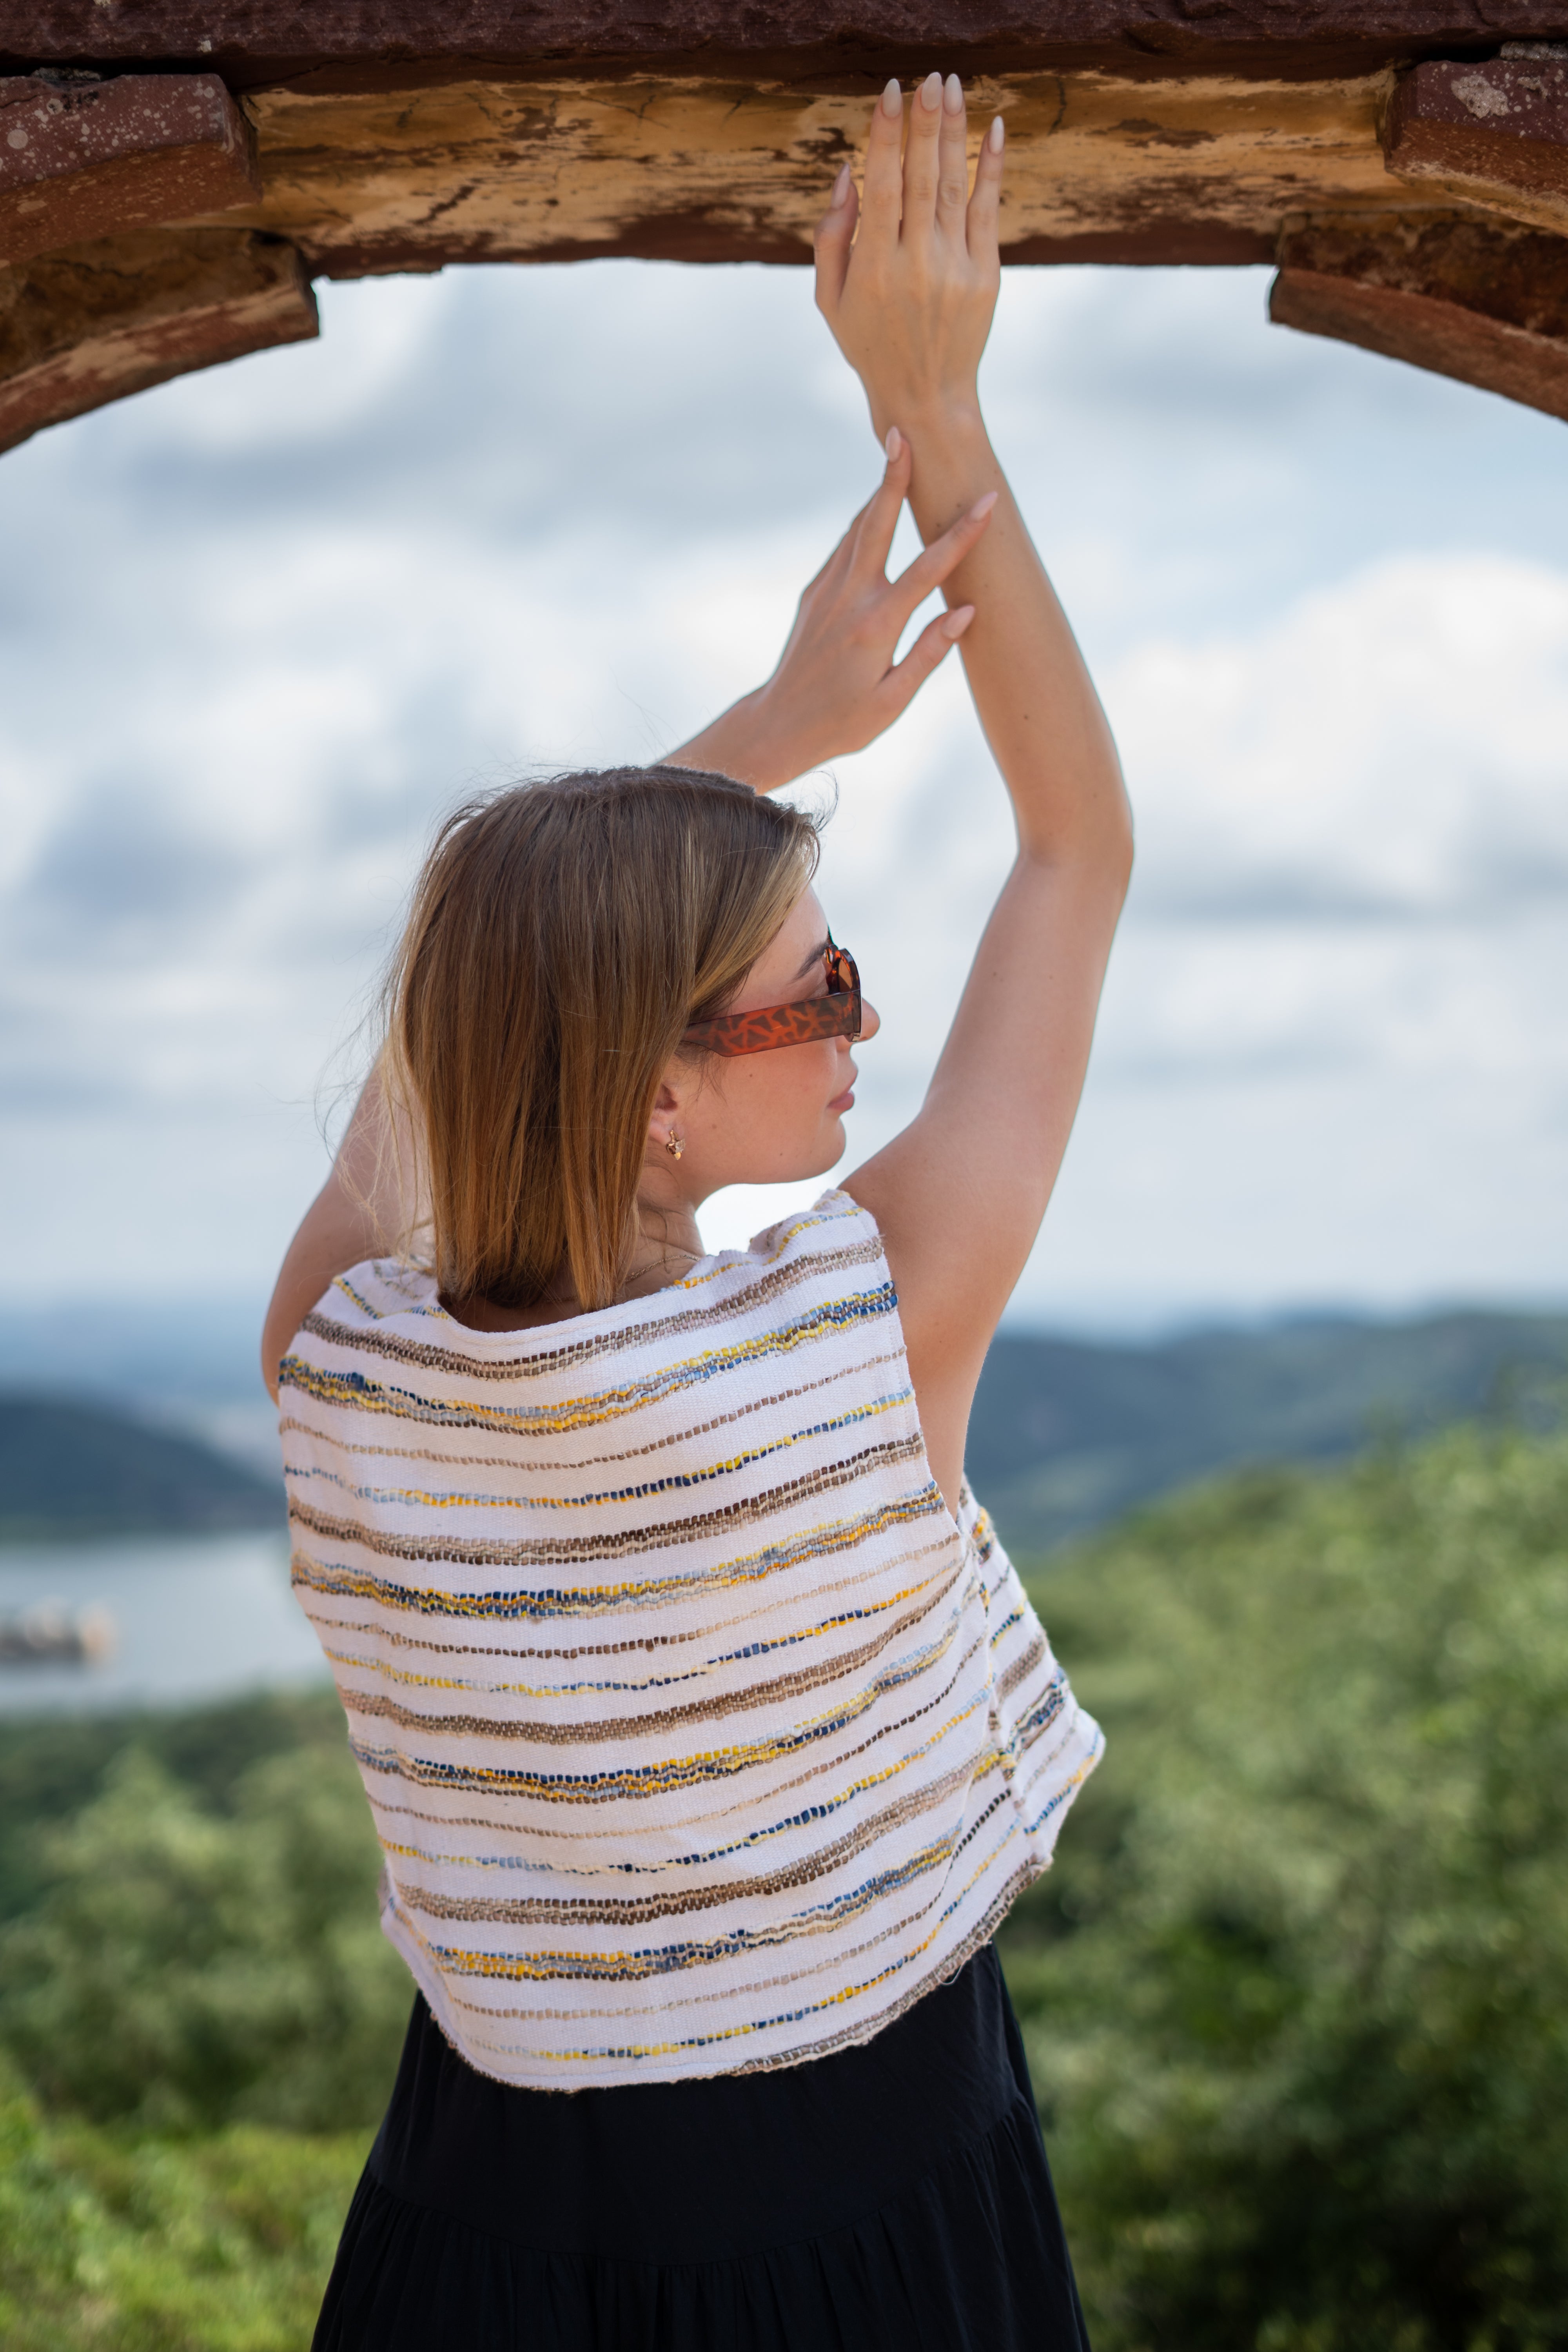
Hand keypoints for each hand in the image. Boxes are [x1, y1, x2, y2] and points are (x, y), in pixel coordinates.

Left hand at [665, 432, 993, 789]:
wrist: (780, 726)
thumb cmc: (844, 722)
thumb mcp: (893, 701)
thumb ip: (929, 653)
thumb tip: (966, 611)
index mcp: (876, 626)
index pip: (928, 571)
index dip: (960, 535)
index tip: (987, 502)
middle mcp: (848, 599)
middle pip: (876, 525)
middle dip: (893, 478)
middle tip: (902, 432)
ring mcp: (826, 592)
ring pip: (858, 530)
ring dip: (880, 492)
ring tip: (897, 452)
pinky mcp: (814, 593)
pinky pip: (845, 549)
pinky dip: (864, 522)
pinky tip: (879, 507)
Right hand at [814, 72, 1003, 444]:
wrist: (924, 397)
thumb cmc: (870, 345)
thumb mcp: (830, 300)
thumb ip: (831, 236)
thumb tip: (848, 173)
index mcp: (873, 268)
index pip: (884, 185)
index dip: (887, 134)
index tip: (891, 91)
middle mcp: (916, 264)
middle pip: (923, 177)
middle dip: (926, 121)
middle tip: (930, 77)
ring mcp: (955, 269)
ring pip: (955, 186)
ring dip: (955, 132)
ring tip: (953, 87)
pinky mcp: (986, 276)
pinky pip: (989, 210)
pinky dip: (992, 167)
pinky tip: (994, 130)